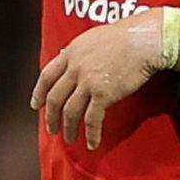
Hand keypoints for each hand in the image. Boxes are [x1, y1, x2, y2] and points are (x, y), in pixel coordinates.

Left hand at [30, 10, 165, 149]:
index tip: (36, 104)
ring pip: (70, 111)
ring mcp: (87, 82)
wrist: (143, 39)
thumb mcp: (93, 37)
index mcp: (71, 53)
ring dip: (68, 128)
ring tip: (70, 138)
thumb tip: (65, 55)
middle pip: (55, 98)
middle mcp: (75, 68)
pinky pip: (92, 119)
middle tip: (52, 128)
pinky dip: (91, 134)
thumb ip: (78, 50)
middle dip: (51, 117)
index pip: (46, 76)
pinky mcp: (103, 94)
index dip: (39, 92)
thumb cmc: (124, 35)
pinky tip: (92, 143)